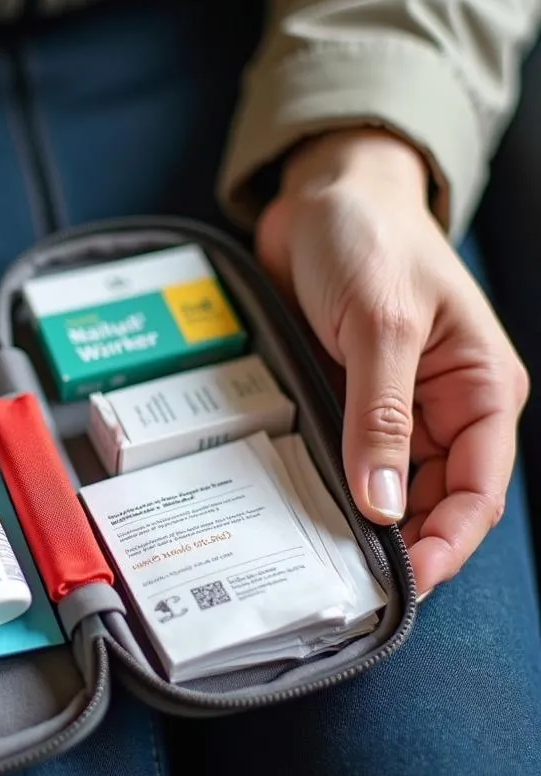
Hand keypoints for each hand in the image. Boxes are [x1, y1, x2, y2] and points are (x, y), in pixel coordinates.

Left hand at [255, 129, 528, 595]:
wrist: (321, 195)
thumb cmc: (369, 239)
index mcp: (479, 387)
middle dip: (400, 538)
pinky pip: (342, 454)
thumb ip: (380, 414)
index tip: (411, 580)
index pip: (478, 487)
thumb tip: (383, 503)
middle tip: (348, 576)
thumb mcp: (381, 324)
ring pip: (384, 484)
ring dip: (358, 515)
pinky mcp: (347, 396)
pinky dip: (327, 481)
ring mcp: (392, 404)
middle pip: (431, 496)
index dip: (449, 539)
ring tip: (317, 550)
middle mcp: (442, 404)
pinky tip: (297, 504)